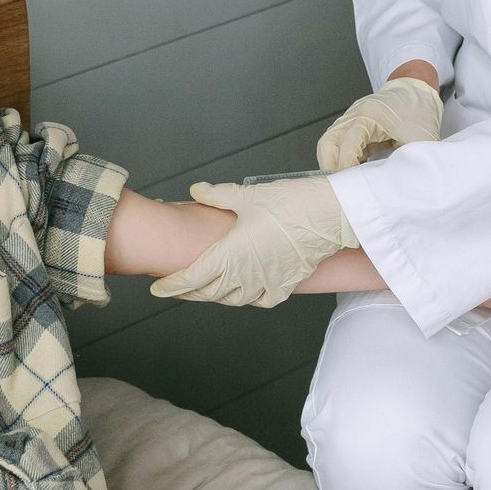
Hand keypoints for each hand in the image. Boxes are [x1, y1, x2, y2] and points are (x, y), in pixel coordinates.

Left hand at [150, 176, 355, 310]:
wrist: (332, 216)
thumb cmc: (291, 203)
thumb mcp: (248, 195)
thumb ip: (218, 195)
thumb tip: (197, 190)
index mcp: (230, 254)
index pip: (192, 277)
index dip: (172, 285)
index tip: (158, 288)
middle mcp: (246, 274)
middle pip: (209, 292)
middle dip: (190, 292)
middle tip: (177, 288)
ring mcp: (267, 282)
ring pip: (233, 299)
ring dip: (216, 296)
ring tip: (206, 289)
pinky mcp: (286, 285)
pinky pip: (260, 299)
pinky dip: (247, 298)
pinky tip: (244, 291)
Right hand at [316, 73, 443, 172]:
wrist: (420, 90)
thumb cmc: (420, 108)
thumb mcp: (422, 139)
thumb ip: (411, 161)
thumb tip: (403, 184)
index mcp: (370, 114)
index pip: (347, 144)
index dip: (347, 166)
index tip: (352, 184)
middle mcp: (356, 115)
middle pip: (328, 143)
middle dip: (331, 167)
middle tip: (343, 186)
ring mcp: (352, 119)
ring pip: (330, 144)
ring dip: (335, 163)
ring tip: (349, 181)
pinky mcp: (355, 126)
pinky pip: (340, 145)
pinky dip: (343, 159)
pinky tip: (356, 171)